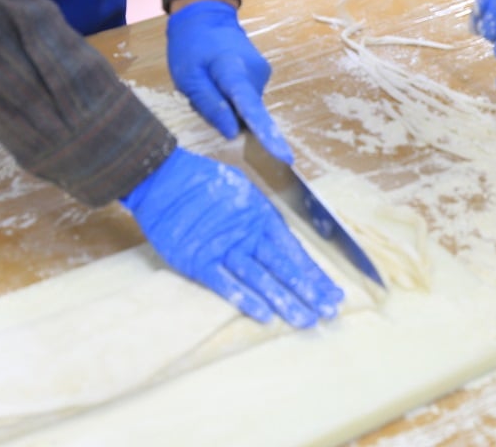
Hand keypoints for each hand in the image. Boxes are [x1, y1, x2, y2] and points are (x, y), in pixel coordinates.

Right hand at [123, 149, 342, 327]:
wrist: (163, 177)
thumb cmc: (201, 182)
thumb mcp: (239, 190)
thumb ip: (258, 215)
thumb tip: (279, 236)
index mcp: (260, 216)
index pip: (294, 251)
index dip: (314, 274)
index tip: (333, 293)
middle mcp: (247, 234)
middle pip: (283, 266)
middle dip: (308, 290)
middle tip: (329, 312)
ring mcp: (223, 247)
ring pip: (260, 277)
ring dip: (283, 299)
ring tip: (305, 320)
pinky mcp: (199, 260)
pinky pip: (225, 283)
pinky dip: (245, 299)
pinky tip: (264, 315)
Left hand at [168, 0, 293, 163]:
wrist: (206, 15)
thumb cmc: (191, 46)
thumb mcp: (188, 78)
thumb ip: (210, 105)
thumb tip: (233, 134)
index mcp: (234, 72)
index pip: (252, 109)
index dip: (265, 135)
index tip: (282, 156)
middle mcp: (256, 74)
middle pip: (247, 112)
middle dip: (227, 116)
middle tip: (200, 95)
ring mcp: (262, 73)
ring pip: (245, 106)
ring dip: (228, 106)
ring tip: (208, 84)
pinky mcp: (261, 74)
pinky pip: (246, 97)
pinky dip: (232, 98)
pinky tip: (219, 83)